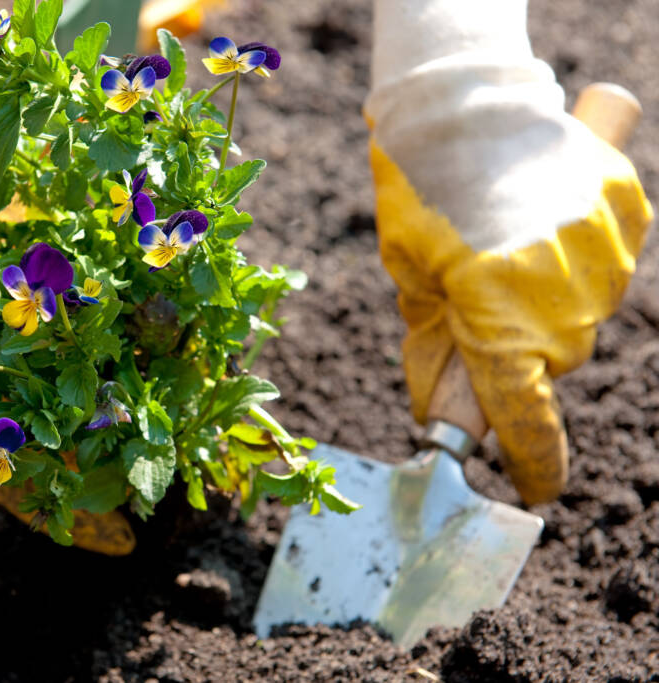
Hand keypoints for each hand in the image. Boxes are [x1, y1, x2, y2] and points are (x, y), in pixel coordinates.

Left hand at [368, 1, 652, 503]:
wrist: (463, 102)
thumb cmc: (420, 195)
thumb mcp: (410, 282)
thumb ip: (434, 353)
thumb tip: (439, 416)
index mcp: (496, 319)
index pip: (523, 419)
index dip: (532, 463)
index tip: (535, 492)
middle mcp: (561, 300)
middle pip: (549, 363)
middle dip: (514, 347)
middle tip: (477, 295)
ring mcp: (604, 256)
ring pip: (580, 314)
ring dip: (545, 300)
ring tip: (506, 241)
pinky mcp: (626, 215)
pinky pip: (605, 263)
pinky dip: (574, 257)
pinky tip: (541, 222)